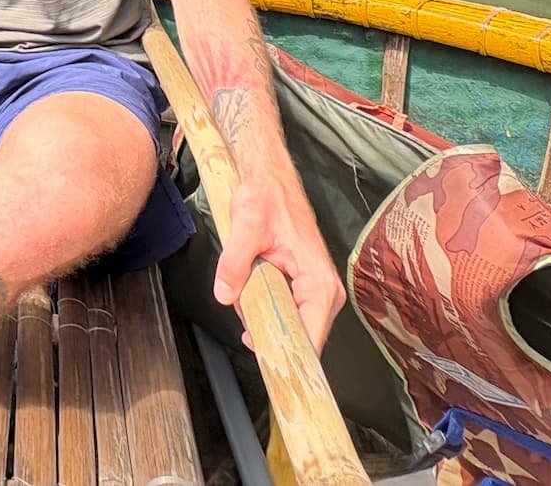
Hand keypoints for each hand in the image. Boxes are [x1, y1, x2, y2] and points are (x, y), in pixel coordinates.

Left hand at [212, 176, 344, 352]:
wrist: (272, 180)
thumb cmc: (266, 198)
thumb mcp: (246, 226)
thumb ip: (235, 262)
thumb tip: (225, 294)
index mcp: (318, 281)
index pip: (312, 337)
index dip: (292, 357)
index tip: (273, 370)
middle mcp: (325, 291)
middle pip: (304, 338)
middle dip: (274, 339)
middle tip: (247, 335)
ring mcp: (317, 291)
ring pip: (295, 327)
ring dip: (269, 325)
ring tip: (247, 308)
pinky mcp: (306, 288)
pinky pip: (290, 314)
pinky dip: (270, 313)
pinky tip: (251, 301)